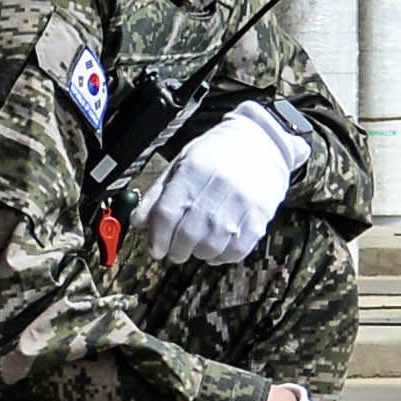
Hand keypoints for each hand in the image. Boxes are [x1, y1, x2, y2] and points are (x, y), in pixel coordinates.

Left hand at [141, 104, 304, 264]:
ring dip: (199, 253)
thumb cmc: (218, 154)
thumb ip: (158, 194)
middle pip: (188, 235)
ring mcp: (241, 203)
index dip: (157, 238)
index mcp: (194, 169)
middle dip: (176, 250)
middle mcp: (218, 185)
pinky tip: (217, 248)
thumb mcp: (182, 163)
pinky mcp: (259, 216)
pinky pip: (236, 250)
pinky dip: (222, 256)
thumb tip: (139, 222)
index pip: (167, 213)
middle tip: (175, 251)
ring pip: (211, 247)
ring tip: (198, 246)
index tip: (155, 250)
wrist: (262, 144)